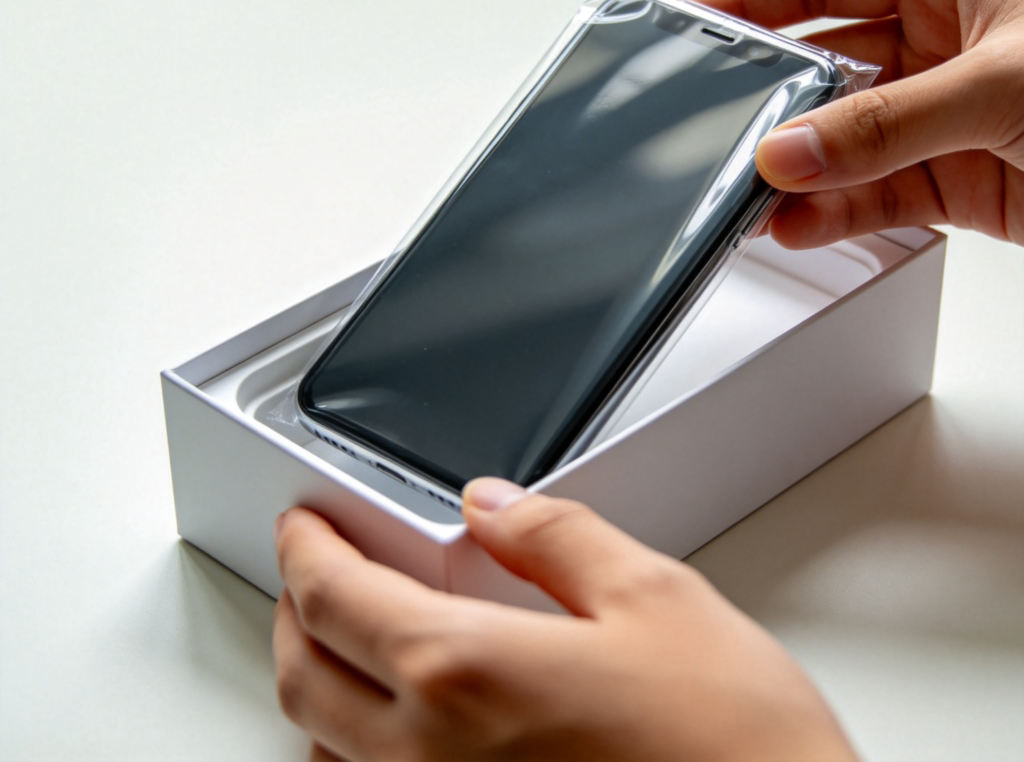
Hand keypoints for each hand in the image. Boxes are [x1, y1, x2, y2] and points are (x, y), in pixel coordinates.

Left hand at [274, 479, 856, 761]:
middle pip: (301, 675)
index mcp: (466, 673)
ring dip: (315, 681)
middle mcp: (431, 759)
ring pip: (322, 748)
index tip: (303, 523)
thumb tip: (495, 504)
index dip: (305, 547)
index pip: (334, 596)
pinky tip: (397, 726)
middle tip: (312, 570)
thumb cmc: (733, 746)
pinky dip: (353, 751)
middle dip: (294, 609)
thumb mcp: (653, 598)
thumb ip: (556, 536)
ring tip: (345, 637)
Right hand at [693, 0, 1023, 247]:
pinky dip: (833, 215)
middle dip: (771, 106)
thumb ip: (890, 122)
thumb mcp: (1004, 81)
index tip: (691, 20)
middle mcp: (946, 48)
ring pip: (844, 146)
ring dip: (798, 175)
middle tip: (720, 131)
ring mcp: (947, 121)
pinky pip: (876, 198)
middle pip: (823, 70)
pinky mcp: (961, 185)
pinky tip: (797, 223)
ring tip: (753, 196)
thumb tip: (792, 150)